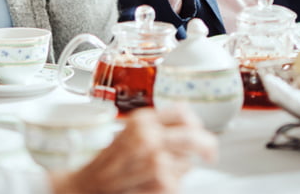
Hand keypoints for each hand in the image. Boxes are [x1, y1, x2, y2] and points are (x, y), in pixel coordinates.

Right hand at [49, 105, 216, 193]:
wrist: (88, 187)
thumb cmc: (109, 163)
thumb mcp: (131, 132)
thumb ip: (157, 126)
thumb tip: (191, 126)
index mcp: (142, 120)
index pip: (183, 112)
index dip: (195, 122)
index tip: (198, 130)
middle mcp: (149, 137)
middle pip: (193, 136)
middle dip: (206, 145)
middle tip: (210, 152)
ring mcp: (156, 162)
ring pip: (187, 163)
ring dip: (180, 169)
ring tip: (157, 172)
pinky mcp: (160, 184)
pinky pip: (178, 183)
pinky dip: (172, 185)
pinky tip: (153, 184)